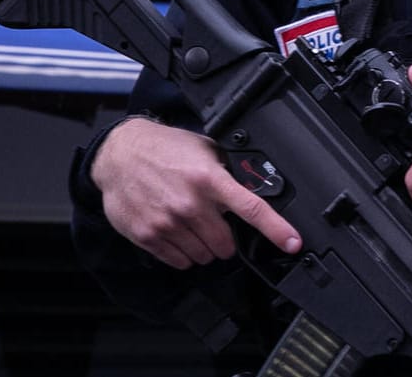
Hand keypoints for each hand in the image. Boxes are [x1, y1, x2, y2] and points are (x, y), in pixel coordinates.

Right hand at [90, 116, 301, 268]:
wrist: (119, 154)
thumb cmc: (164, 149)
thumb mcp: (204, 150)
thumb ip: (227, 172)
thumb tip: (253, 187)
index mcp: (210, 179)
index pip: (251, 208)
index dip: (276, 229)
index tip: (292, 243)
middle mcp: (190, 203)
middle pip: (226, 244)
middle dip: (226, 239)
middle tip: (215, 223)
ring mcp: (168, 223)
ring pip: (203, 256)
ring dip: (203, 247)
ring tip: (191, 224)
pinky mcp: (148, 236)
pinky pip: (179, 261)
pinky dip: (183, 253)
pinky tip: (176, 233)